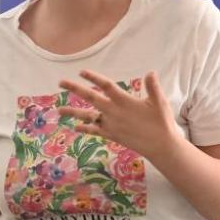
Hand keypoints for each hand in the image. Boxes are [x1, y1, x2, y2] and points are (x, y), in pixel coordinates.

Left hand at [57, 70, 178, 159]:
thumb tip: (150, 72)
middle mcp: (114, 111)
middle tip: (60, 82)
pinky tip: (76, 127)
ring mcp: (111, 124)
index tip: (81, 72)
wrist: (161, 146)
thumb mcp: (159, 102)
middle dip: (75, 89)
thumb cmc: (161, 122)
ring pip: (88, 116)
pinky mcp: (111, 135)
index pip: (106, 85)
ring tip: (58, 110)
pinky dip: (86, 128)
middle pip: (90, 97)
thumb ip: (153, 87)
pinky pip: (95, 131)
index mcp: (124, 101)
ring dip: (72, 112)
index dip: (94, 77)